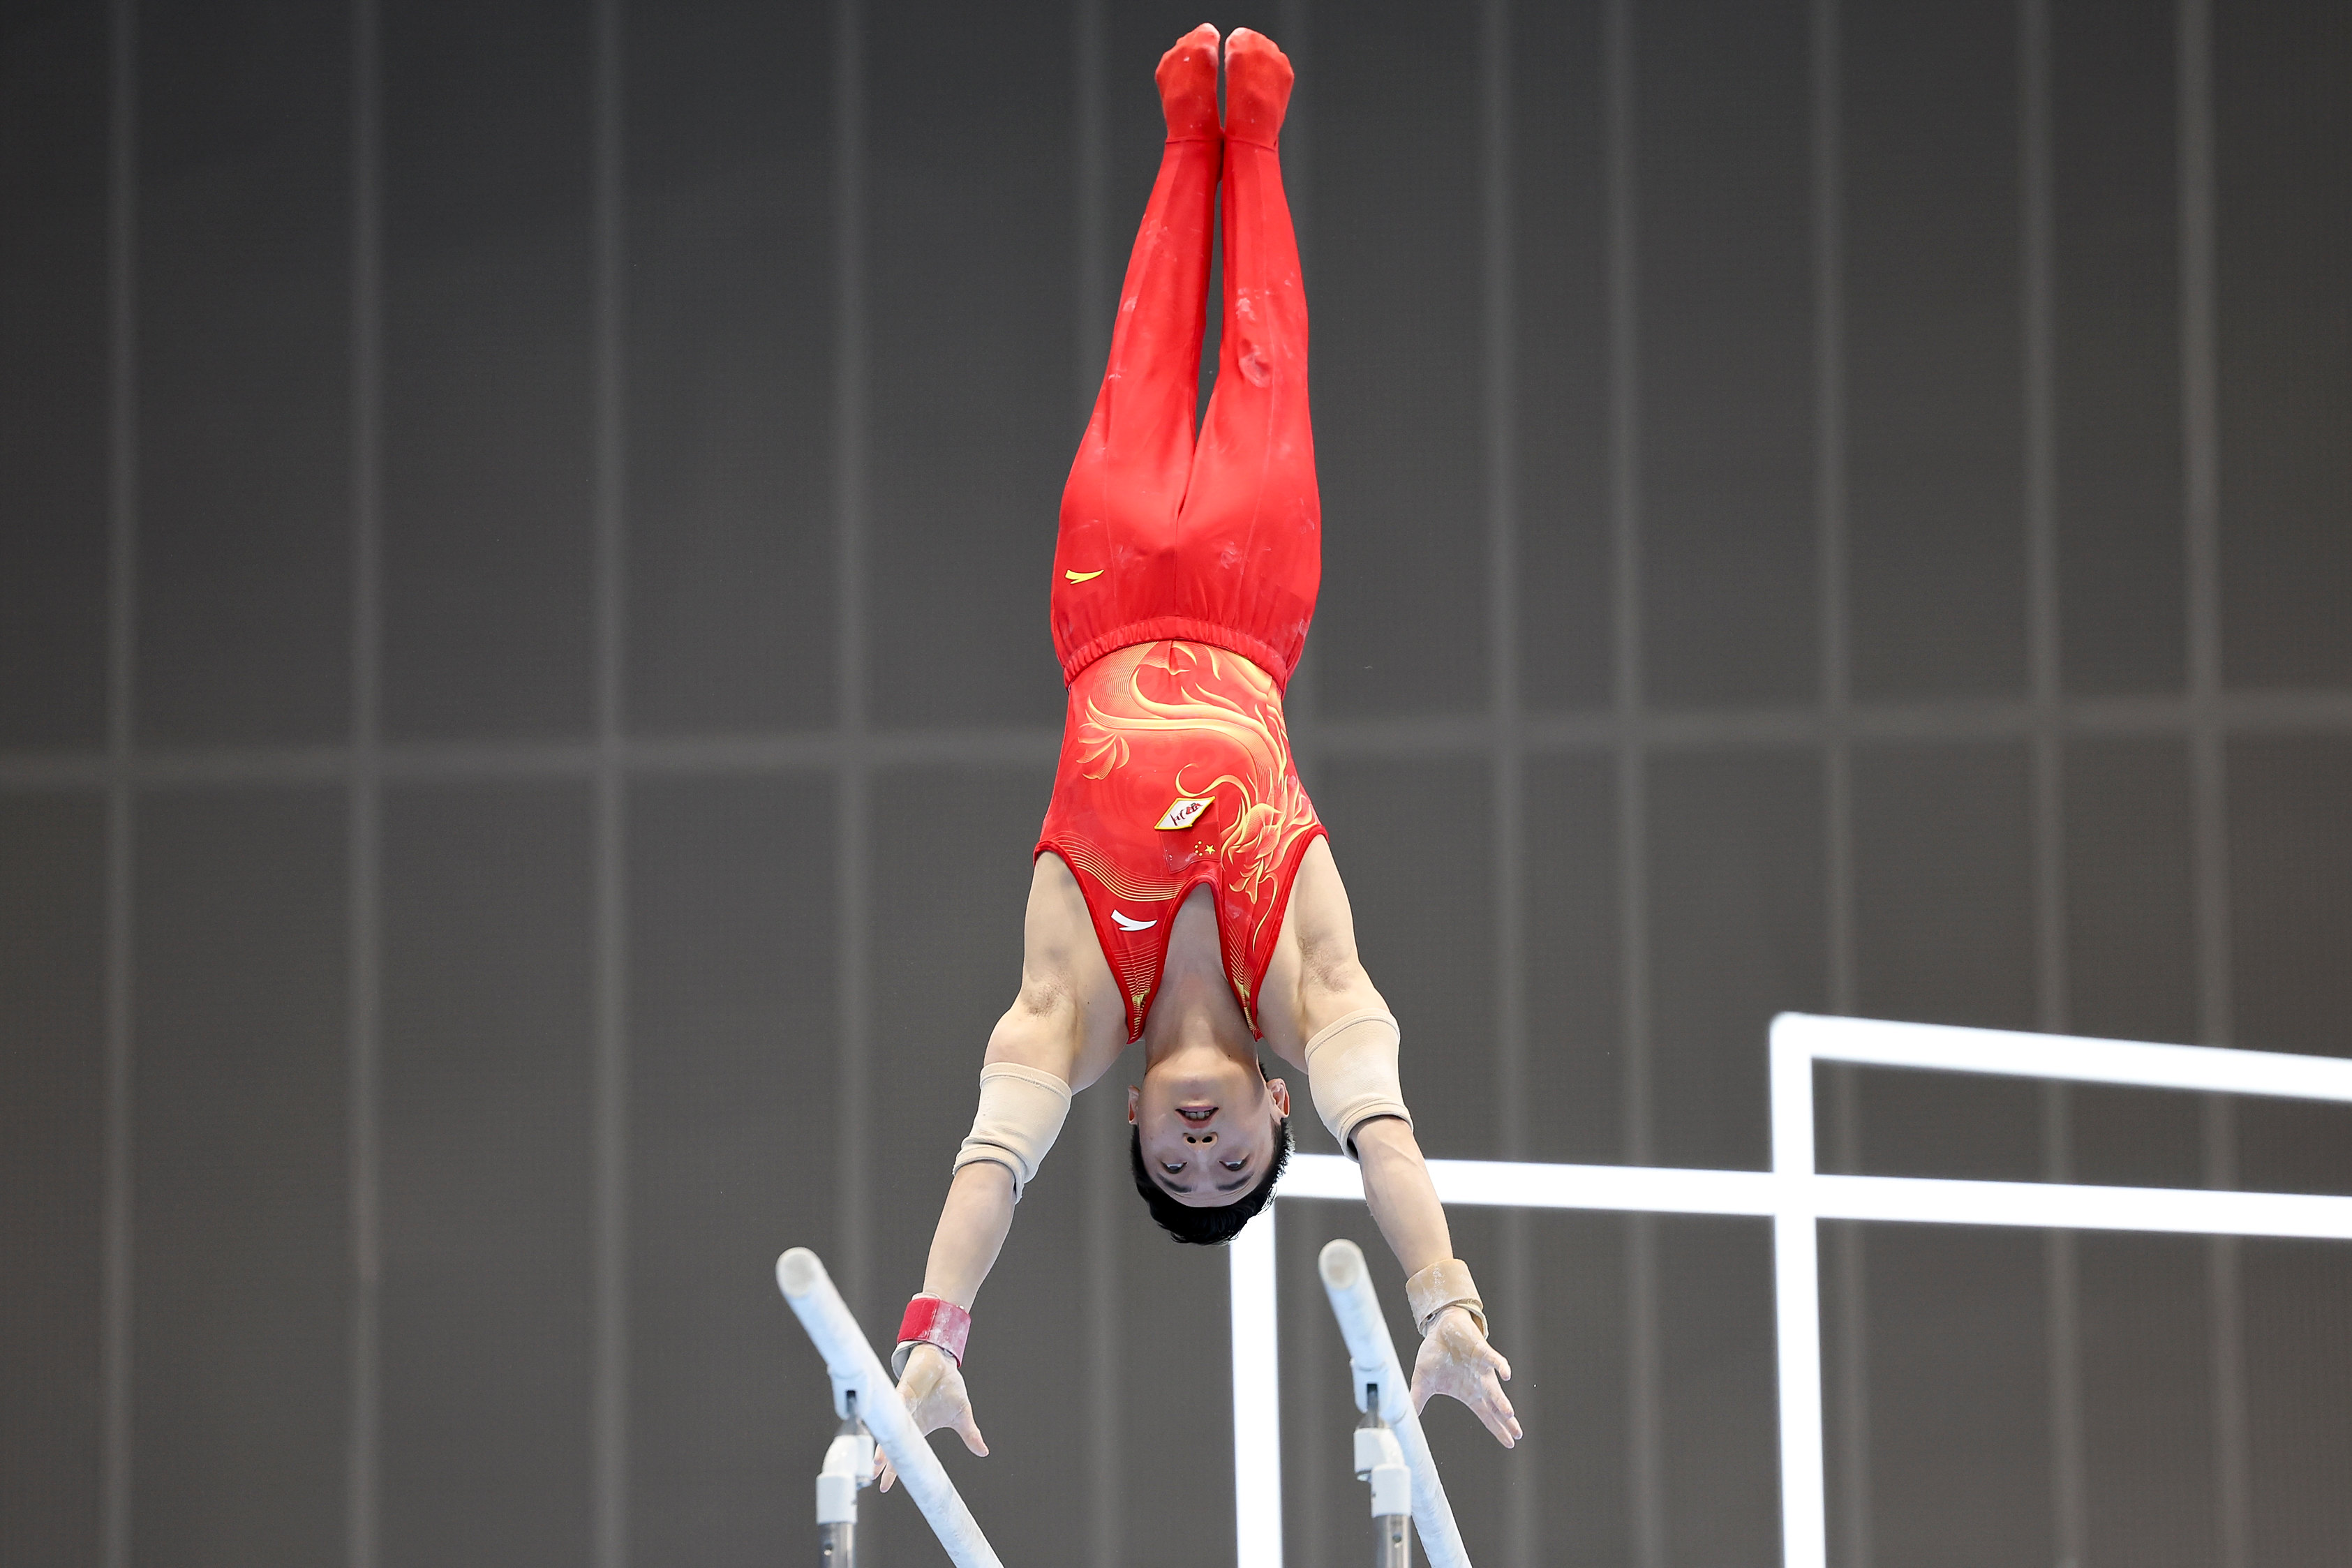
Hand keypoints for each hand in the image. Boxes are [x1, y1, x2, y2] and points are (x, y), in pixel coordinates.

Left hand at [874, 1342, 988, 1490]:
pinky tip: (887, 1423)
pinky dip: (894, 1413)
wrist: (943, 1363)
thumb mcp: (962, 1415)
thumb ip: (970, 1435)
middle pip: (891, 1444)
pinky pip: (897, 1402)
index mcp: (918, 1429)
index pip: (904, 1454)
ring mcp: (903, 1406)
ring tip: (877, 1461)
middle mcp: (906, 1421)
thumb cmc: (948, 1388)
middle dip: (883, 1462)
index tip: (884, 1487)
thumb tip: (984, 1452)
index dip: (894, 1471)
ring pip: (890, 1427)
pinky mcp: (904, 1390)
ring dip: (883, 1443)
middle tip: (871, 1476)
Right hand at [1409, 1305, 1520, 1446]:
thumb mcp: (1422, 1382)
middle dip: (1506, 1420)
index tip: (1510, 1443)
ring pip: (1495, 1387)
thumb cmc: (1435, 1355)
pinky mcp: (1481, 1351)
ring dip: (1501, 1400)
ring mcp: (1482, 1368)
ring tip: (1509, 1413)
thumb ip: (1416, 1400)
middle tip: (1517, 1434)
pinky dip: (1500, 1366)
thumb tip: (1406, 1421)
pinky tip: (1506, 1374)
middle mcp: (1480, 1384)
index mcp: (1469, 1394)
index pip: (1487, 1416)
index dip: (1497, 1429)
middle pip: (1496, 1406)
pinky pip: (1494, 1359)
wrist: (1439, 1329)